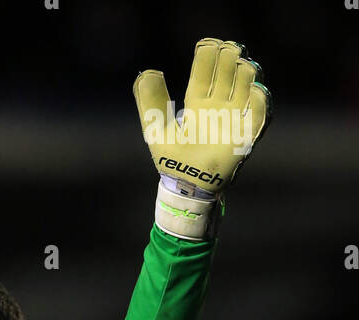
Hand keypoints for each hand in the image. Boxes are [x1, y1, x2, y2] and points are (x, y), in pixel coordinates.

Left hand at [134, 37, 270, 195]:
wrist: (188, 189)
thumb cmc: (172, 161)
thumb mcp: (156, 131)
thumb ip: (150, 103)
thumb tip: (147, 72)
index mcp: (196, 103)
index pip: (204, 73)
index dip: (207, 56)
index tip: (208, 44)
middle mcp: (217, 107)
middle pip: (227, 74)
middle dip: (229, 59)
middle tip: (229, 49)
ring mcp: (232, 119)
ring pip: (245, 87)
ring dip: (246, 73)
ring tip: (242, 65)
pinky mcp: (245, 136)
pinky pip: (259, 114)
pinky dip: (259, 100)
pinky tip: (255, 89)